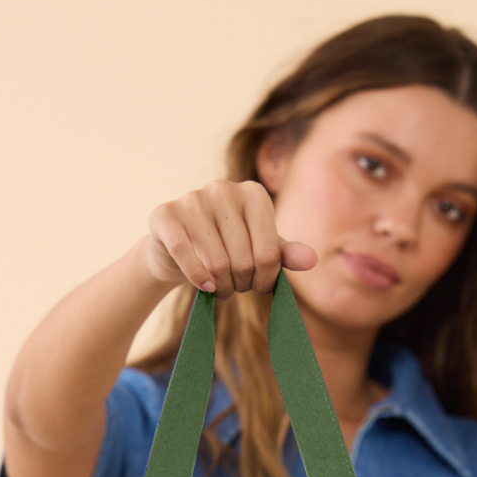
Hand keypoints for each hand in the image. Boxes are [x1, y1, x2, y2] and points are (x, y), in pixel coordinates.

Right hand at [143, 180, 316, 298]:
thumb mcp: (259, 250)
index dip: (266, 280)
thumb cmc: (226, 248)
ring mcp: (191, 198)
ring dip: (221, 287)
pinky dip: (197, 279)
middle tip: (237, 288)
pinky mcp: (165, 214)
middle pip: (244, 260)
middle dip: (243, 284)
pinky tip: (204, 286)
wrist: (177, 249)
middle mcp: (222, 188)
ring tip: (220, 287)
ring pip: (216, 262)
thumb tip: (312, 259)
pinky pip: (186, 255)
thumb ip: (284, 254)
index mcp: (253, 193)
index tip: (260, 286)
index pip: (270, 253)